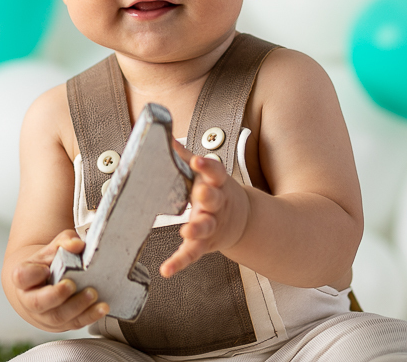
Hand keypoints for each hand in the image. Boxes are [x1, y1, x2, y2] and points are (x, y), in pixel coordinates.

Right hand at [9, 230, 109, 330]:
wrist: (45, 282)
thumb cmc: (49, 263)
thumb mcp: (54, 248)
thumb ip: (64, 242)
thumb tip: (77, 245)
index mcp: (24, 278)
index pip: (22, 277)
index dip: (32, 274)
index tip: (46, 268)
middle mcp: (30, 300)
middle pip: (38, 302)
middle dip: (56, 295)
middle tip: (72, 285)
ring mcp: (45, 315)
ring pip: (58, 317)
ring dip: (77, 307)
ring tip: (92, 294)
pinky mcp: (62, 324)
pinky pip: (74, 323)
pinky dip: (89, 316)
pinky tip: (101, 307)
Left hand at [160, 143, 250, 277]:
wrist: (240, 219)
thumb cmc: (215, 190)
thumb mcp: (205, 172)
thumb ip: (183, 156)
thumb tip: (166, 137)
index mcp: (216, 184)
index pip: (215, 171)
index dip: (207, 166)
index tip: (197, 160)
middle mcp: (217, 205)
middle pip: (214, 200)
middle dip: (208, 196)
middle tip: (200, 192)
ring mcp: (212, 226)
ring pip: (206, 228)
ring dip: (196, 229)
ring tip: (186, 230)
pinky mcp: (204, 245)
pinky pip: (191, 254)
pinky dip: (179, 262)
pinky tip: (166, 269)